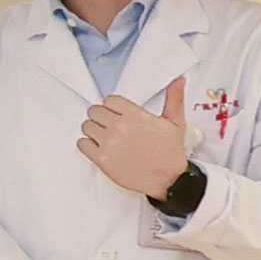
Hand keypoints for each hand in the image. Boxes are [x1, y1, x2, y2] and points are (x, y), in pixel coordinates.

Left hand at [78, 74, 192, 202]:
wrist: (168, 178)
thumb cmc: (170, 152)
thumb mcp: (175, 122)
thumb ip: (174, 98)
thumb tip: (178, 81)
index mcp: (135, 116)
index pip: (109, 100)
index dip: (112, 107)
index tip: (116, 113)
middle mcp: (120, 127)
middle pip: (94, 111)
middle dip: (101, 117)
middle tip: (109, 125)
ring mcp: (109, 143)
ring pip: (86, 126)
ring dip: (93, 130)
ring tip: (105, 136)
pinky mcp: (102, 159)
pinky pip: (82, 144)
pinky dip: (87, 145)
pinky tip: (99, 147)